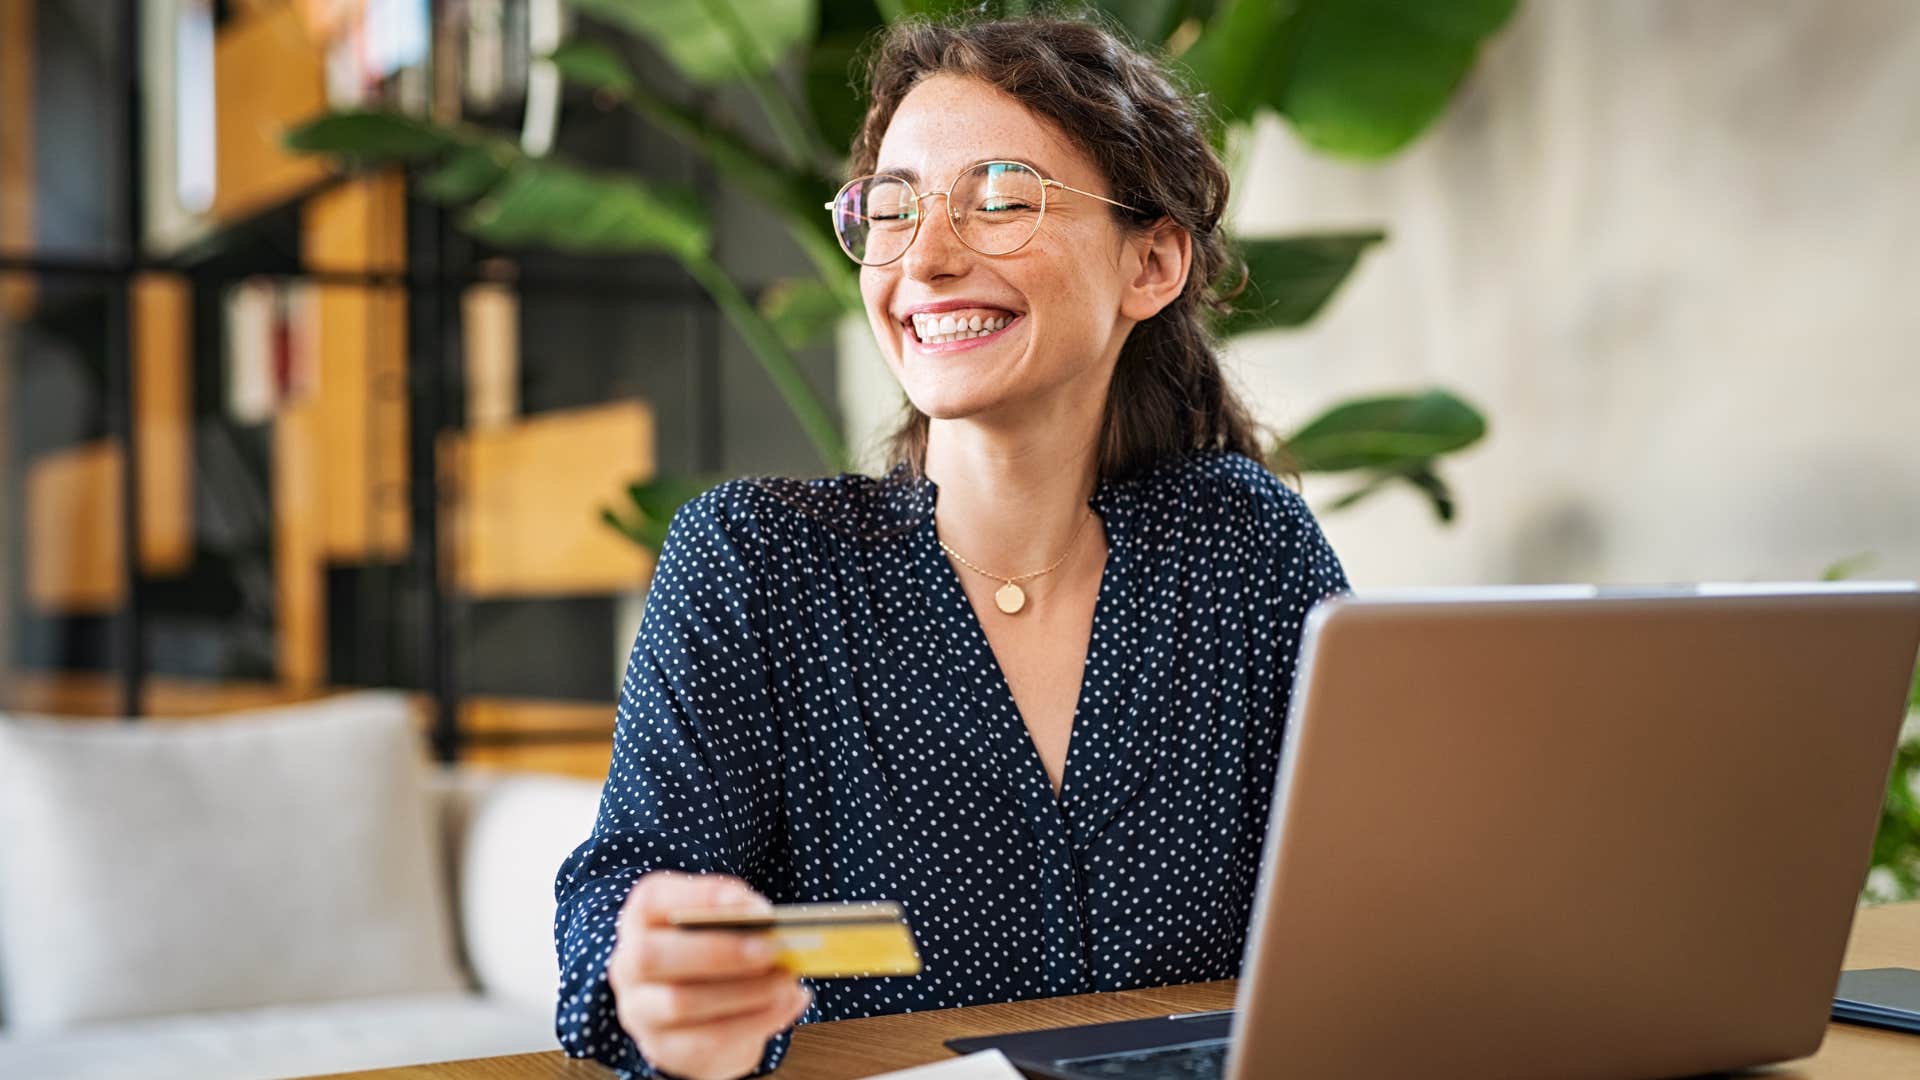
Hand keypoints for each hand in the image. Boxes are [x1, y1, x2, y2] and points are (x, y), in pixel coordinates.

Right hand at [607, 871, 810, 1079]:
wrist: (700, 1016)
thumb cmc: (715, 952)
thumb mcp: (721, 923)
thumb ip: (738, 913)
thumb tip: (764, 918)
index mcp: (642, 917)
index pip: (652, 900)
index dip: (700, 897)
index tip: (751, 904)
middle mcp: (628, 963)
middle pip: (653, 956)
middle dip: (718, 951)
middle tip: (771, 949)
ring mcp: (640, 1010)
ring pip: (681, 1003)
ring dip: (744, 990)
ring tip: (787, 979)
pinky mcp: (665, 1048)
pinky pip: (707, 1040)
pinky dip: (756, 1020)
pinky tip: (788, 1003)